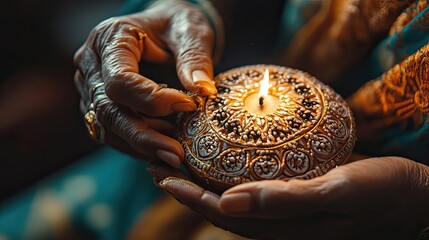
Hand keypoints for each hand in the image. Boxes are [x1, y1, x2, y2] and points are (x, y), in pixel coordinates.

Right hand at [74, 0, 216, 166]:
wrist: (165, 29)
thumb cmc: (176, 25)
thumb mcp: (190, 31)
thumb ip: (194, 58)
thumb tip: (203, 91)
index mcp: (110, 38)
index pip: (120, 80)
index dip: (151, 100)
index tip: (188, 105)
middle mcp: (92, 64)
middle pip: (108, 110)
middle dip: (143, 135)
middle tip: (176, 154)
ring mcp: (91, 87)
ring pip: (108, 127)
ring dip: (141, 144)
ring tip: (175, 153)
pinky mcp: (99, 105)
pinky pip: (112, 132)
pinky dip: (137, 144)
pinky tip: (164, 147)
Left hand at [149, 156, 428, 239]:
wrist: (412, 196)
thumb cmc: (381, 193)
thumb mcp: (338, 192)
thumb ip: (284, 200)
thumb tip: (227, 202)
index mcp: (285, 229)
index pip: (224, 214)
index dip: (190, 196)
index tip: (161, 175)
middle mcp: (280, 225)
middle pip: (221, 207)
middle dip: (188, 187)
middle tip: (159, 162)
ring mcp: (287, 212)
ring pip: (235, 198)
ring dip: (204, 178)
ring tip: (181, 157)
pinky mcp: (296, 196)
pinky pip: (256, 187)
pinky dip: (232, 172)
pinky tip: (223, 157)